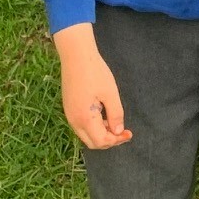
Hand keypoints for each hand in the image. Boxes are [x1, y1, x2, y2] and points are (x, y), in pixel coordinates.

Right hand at [54, 24, 132, 148]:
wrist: (76, 56)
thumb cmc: (95, 72)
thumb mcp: (110, 93)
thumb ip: (115, 115)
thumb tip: (118, 132)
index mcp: (85, 119)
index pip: (101, 141)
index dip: (116, 141)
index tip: (129, 133)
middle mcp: (74, 121)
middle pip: (92, 142)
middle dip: (109, 140)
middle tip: (123, 131)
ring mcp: (69, 115)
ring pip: (86, 135)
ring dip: (101, 134)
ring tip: (115, 123)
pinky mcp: (69, 108)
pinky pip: (82, 126)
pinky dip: (94, 127)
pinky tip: (104, 116)